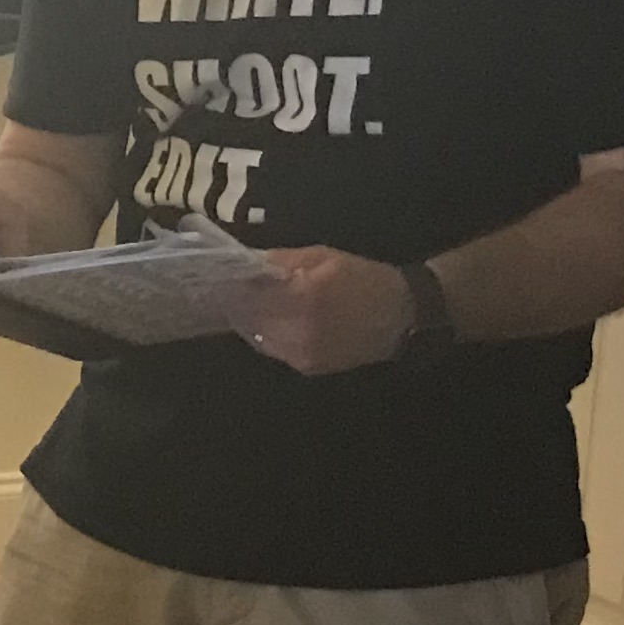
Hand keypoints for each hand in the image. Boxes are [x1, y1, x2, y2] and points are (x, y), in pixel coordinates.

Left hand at [231, 247, 411, 375]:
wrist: (401, 316)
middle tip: (234, 288)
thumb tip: (244, 262)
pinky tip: (275, 320)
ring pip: (257, 337)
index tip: (222, 276)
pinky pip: (274, 349)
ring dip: (251, 320)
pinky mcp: (307, 367)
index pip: (248, 294)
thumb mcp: (321, 257)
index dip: (231, 285)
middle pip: (247, 318)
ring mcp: (302, 354)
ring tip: (255, 303)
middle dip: (239, 302)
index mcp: (303, 297)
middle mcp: (299, 330)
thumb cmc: (362, 278)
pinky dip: (269, 334)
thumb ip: (280, 260)